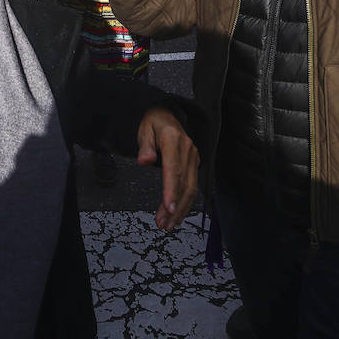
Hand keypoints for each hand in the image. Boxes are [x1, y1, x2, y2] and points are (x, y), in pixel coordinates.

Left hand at [136, 108, 198, 230]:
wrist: (167, 114)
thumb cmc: (154, 122)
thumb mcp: (144, 129)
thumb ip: (145, 146)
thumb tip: (144, 160)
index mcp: (173, 140)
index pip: (174, 169)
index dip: (172, 190)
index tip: (169, 207)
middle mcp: (187, 149)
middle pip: (184, 183)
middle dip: (175, 207)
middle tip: (164, 224)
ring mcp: (193, 157)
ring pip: (191, 189)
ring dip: (180, 209)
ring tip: (168, 224)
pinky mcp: (194, 164)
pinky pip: (192, 186)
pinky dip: (185, 203)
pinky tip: (177, 215)